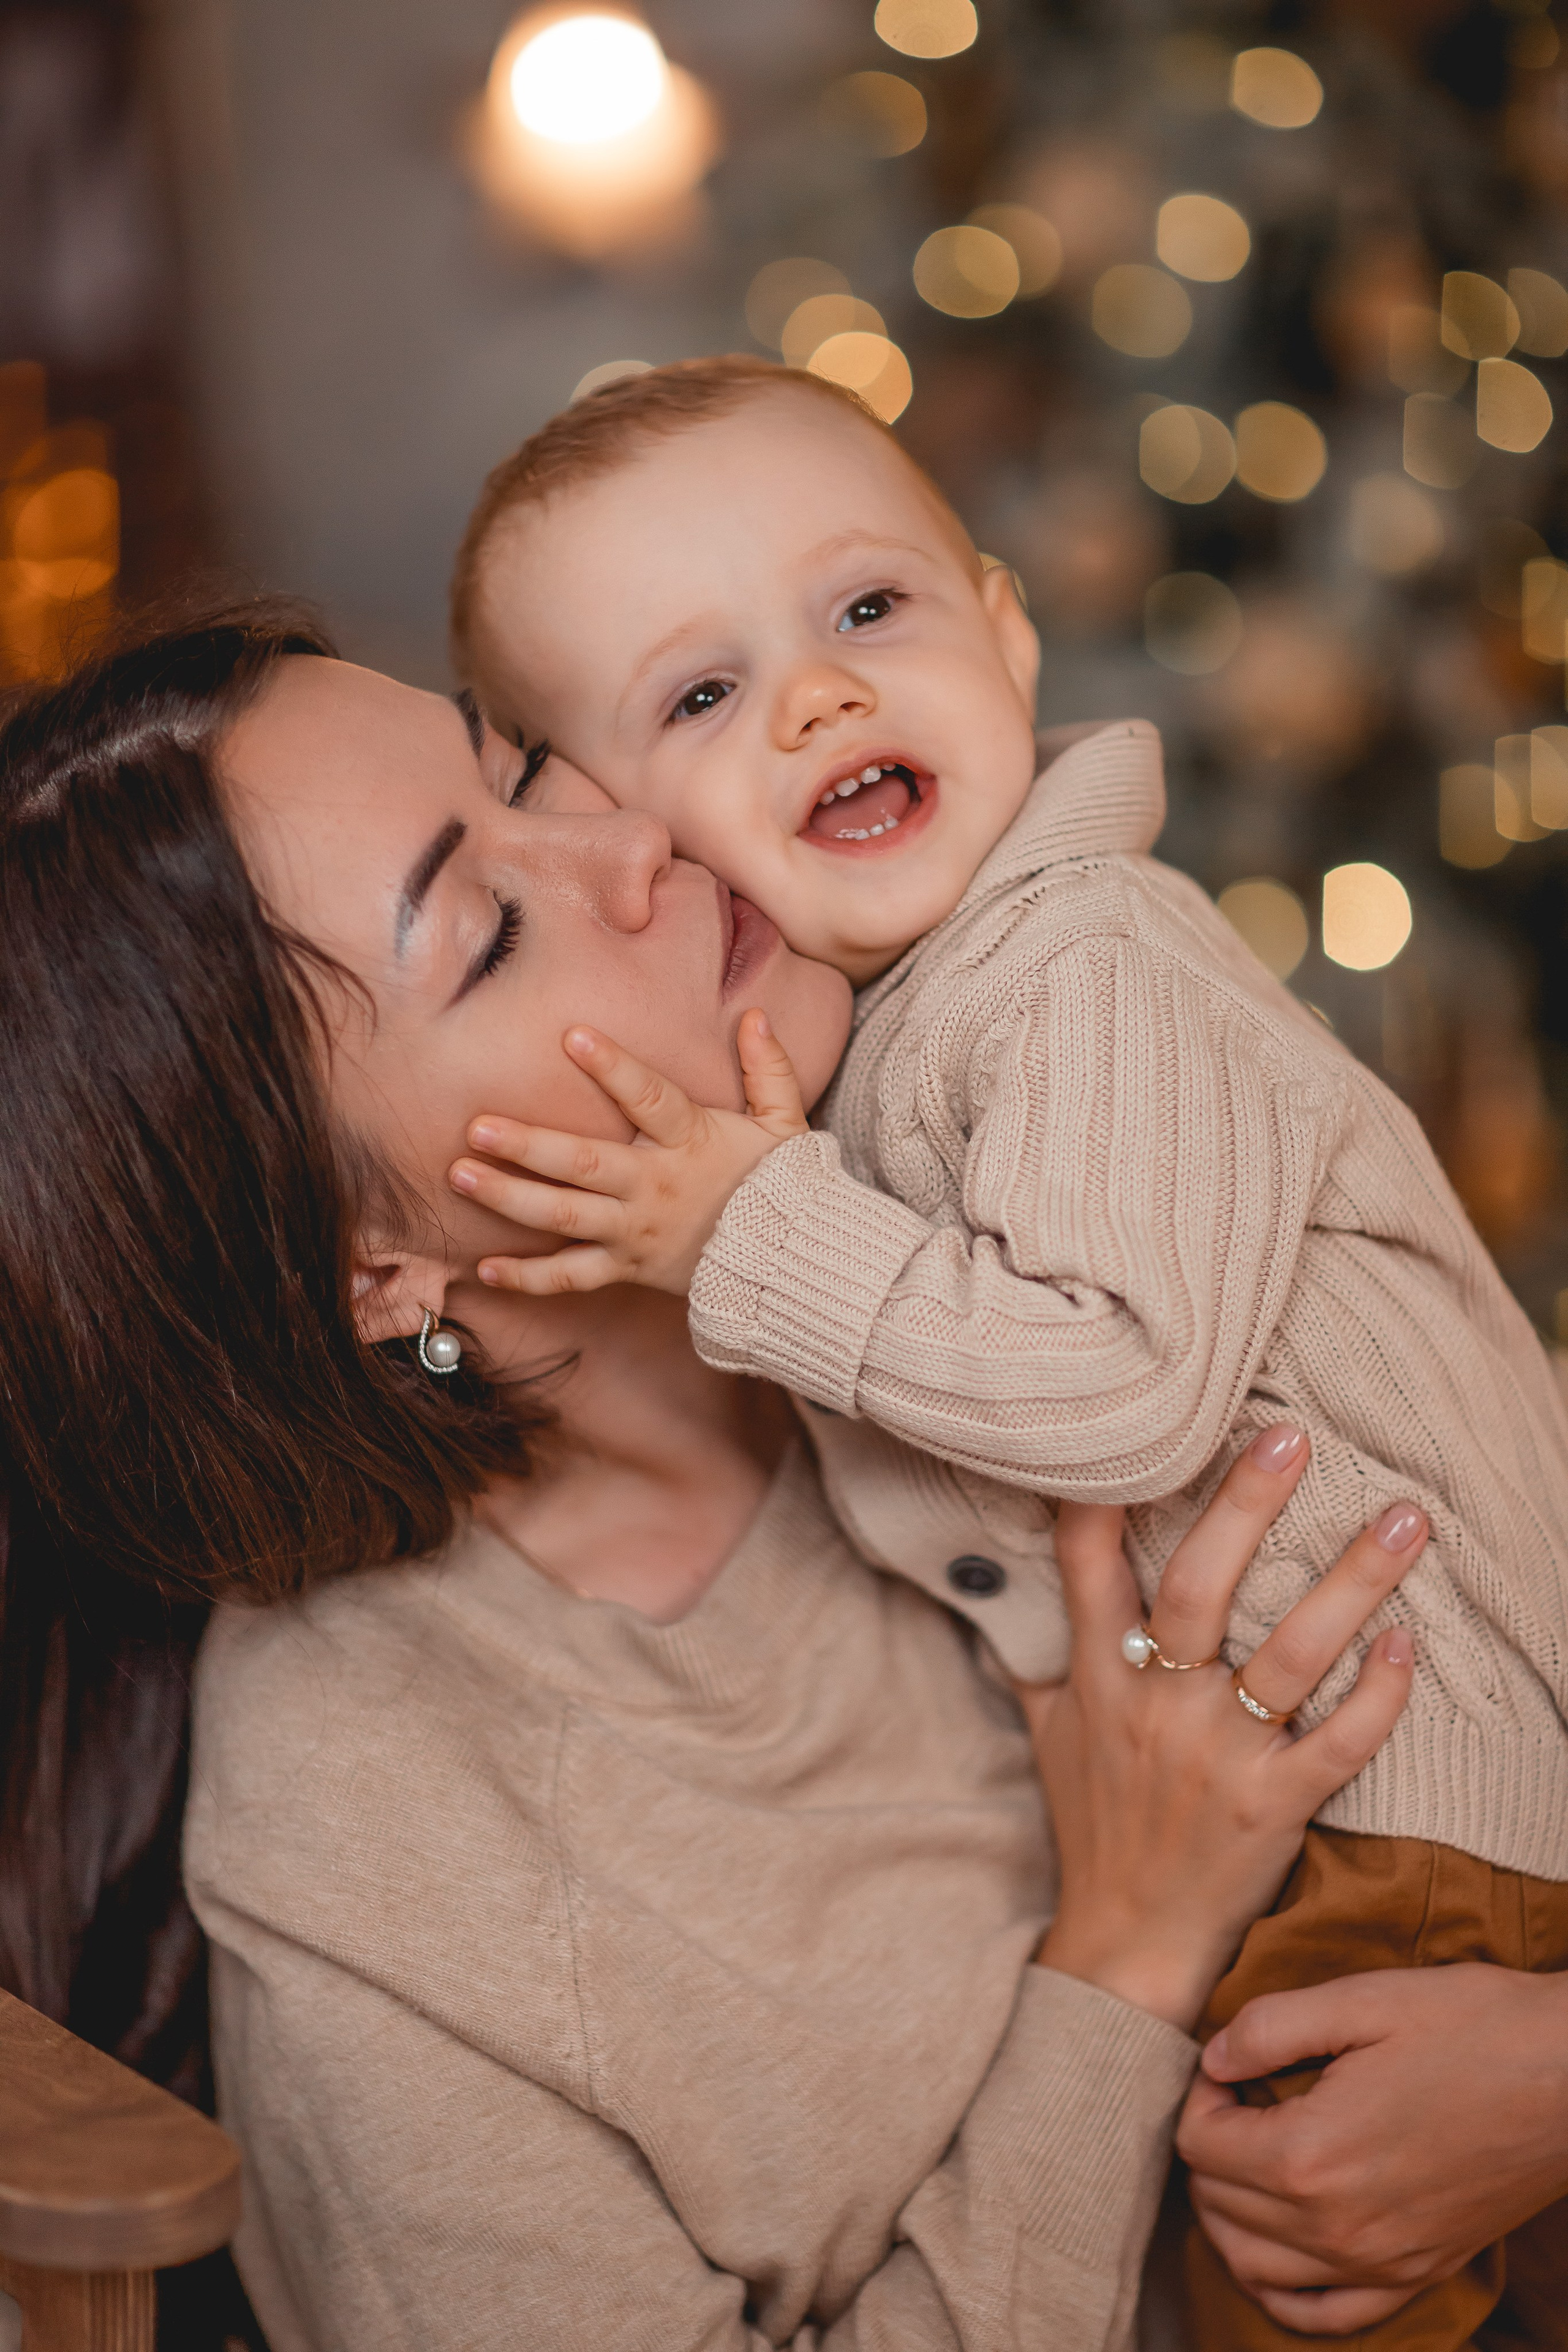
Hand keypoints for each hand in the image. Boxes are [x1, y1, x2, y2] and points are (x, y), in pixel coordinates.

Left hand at [449, 1011, 806, 1298]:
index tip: (574, 1037)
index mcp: (691, 1143)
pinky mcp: (627, 1268)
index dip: (614, 1068)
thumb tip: (757, 1017)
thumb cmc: (782, 1188)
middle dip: (528, 1145)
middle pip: (584, 1164)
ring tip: (461, 1176)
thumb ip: (771, 1071)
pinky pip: (572, 1277)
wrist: (788, 1266)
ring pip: (564, 1217)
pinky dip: (529, 1277)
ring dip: (509, 1197)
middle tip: (477, 1127)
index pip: (650, 1099)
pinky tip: (484, 1267)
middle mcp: (654, 1186)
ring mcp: (635, 1231)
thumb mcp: (786, 1126)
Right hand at [1019, 1429, 1423, 2033]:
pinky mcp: (1273, 1808)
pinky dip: (1377, 1697)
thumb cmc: (1093, 1823)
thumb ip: (1036, 1646)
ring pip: (1287, 1656)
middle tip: (1292, 1438)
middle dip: (1244, 1507)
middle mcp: (1155, 1707)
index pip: (1087, 1562)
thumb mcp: (1047, 1729)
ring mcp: (1216, 1756)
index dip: (1108, 1489)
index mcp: (1098, 1678)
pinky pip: (1336, 1744)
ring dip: (1352, 1583)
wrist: (1124, 1943)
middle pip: (1196, 1588)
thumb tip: (1004, 1568)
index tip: (1149, 1422)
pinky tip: (1407, 1646)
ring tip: (1407, 1519)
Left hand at [1178, 1964, 1567, 2334]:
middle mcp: (1338, 2227)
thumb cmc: (1472, 2026)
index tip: (1232, 2065)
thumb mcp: (1362, 1998)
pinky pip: (1325, 2314)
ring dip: (1230, 2216)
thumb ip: (1269, 2027)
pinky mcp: (1419, 2274)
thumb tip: (1212, 2057)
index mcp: (1312, 2155)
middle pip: (1218, 2206)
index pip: (1200, 2145)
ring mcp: (1382, 2262)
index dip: (1202, 2095)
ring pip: (1255, 2267)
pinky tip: (1279, 2249)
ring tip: (1248, 2158)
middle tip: (1240, 2100)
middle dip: (1210, 2148)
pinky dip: (1284, 2289)